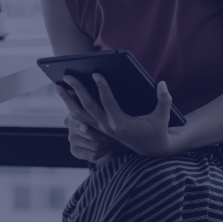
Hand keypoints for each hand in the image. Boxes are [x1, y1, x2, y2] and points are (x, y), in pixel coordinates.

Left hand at [61, 74, 176, 157]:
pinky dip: (71, 107)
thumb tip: (162, 84)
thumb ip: (164, 100)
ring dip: (67, 100)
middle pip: (87, 106)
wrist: (151, 149)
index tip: (95, 73)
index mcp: (122, 123)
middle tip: (68, 75)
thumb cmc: (157, 129)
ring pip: (79, 114)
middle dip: (77, 90)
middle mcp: (108, 126)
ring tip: (58, 85)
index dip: (102, 87)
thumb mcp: (163, 116)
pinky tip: (65, 95)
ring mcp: (101, 128)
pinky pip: (81, 118)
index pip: (108, 102)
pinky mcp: (99, 128)